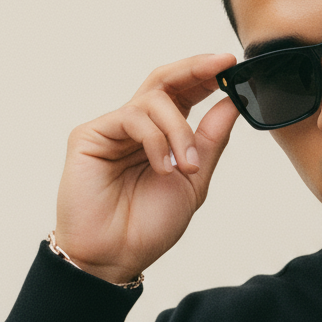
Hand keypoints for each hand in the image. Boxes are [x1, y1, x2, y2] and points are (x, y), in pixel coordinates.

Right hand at [53, 53, 238, 283]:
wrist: (117, 256)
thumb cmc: (150, 225)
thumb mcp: (194, 181)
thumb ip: (210, 141)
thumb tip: (232, 102)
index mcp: (162, 136)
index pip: (184, 93)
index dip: (206, 76)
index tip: (231, 65)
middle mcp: (136, 126)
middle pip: (164, 80)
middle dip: (195, 69)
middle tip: (221, 65)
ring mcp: (112, 129)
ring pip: (154, 100)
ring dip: (180, 131)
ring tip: (187, 167)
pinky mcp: (89, 135)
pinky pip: (132, 118)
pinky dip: (156, 141)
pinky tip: (163, 168)